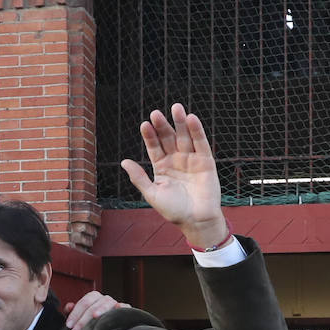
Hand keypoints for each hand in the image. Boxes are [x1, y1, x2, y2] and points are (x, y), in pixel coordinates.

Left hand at [64, 290, 126, 329]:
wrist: (109, 329)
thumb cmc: (91, 323)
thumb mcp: (80, 317)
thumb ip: (73, 312)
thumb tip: (69, 306)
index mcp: (94, 298)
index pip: (84, 302)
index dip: (75, 313)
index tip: (68, 325)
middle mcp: (105, 299)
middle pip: (93, 304)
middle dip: (83, 319)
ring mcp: (115, 304)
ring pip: (107, 303)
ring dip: (101, 309)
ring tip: (94, 317)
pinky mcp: (126, 311)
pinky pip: (126, 307)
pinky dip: (123, 307)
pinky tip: (118, 309)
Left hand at [120, 104, 227, 248]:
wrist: (196, 221)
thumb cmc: (173, 210)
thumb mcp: (152, 194)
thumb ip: (139, 178)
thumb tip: (124, 161)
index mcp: (162, 167)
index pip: (154, 147)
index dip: (150, 136)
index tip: (144, 125)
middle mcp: (176, 160)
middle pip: (169, 138)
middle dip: (163, 126)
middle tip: (156, 113)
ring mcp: (191, 159)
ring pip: (184, 137)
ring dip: (180, 122)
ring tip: (176, 108)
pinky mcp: (206, 161)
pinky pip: (201, 143)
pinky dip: (197, 131)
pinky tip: (191, 119)